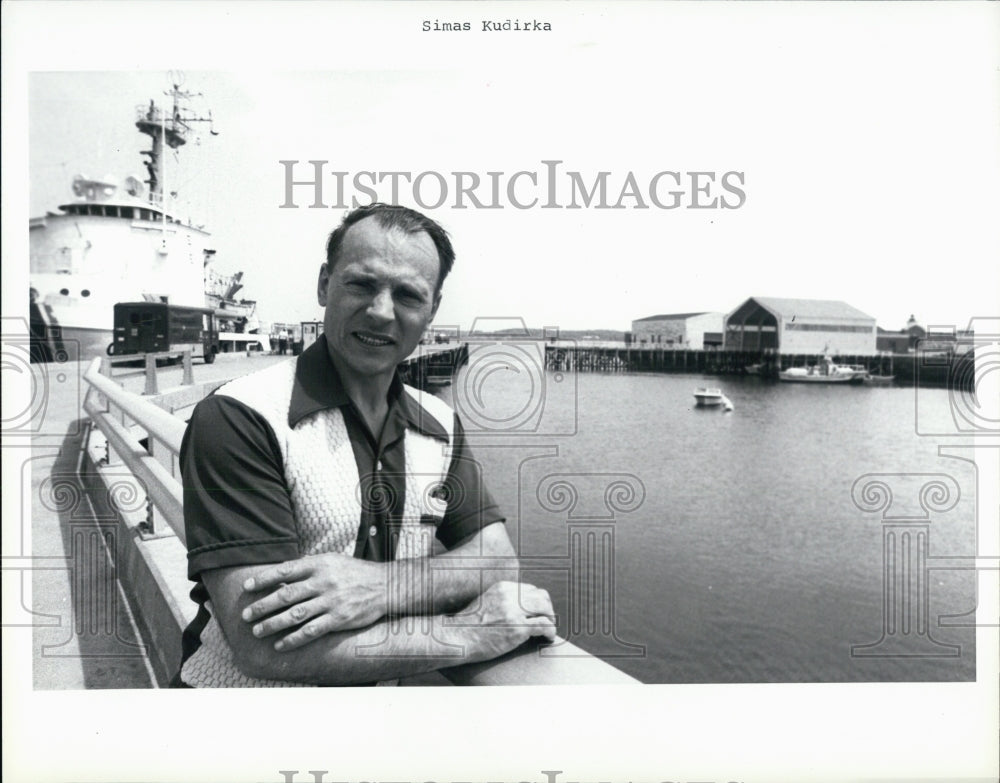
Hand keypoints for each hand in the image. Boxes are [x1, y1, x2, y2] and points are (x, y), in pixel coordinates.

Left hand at [241, 554, 387, 650]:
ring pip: (295, 615)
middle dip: (262, 606)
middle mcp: (324, 582)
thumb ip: (310, 566)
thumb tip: (282, 572)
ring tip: (257, 631)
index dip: (263, 579)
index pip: (285, 570)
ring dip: (273, 624)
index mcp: (320, 565)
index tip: (247, 587)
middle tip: (245, 615)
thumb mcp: (333, 561)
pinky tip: (280, 644)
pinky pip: (312, 631)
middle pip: (286, 595)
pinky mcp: (339, 618)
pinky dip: (294, 639)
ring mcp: (331, 601)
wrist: (385, 585)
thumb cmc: (355, 572)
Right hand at [447, 581, 556, 661]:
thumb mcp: (485, 603)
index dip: (538, 603)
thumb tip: (516, 608)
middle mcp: (510, 595)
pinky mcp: (517, 628)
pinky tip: (548, 638)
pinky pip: (544, 626)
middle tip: (548, 622)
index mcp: (503, 588)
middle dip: (548, 610)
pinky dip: (551, 631)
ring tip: (549, 630)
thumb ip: (501, 601)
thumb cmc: (468, 625)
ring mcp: (513, 611)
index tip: (538, 614)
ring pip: (546, 609)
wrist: (456, 637)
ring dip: (551, 620)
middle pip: (542, 597)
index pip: (531, 590)